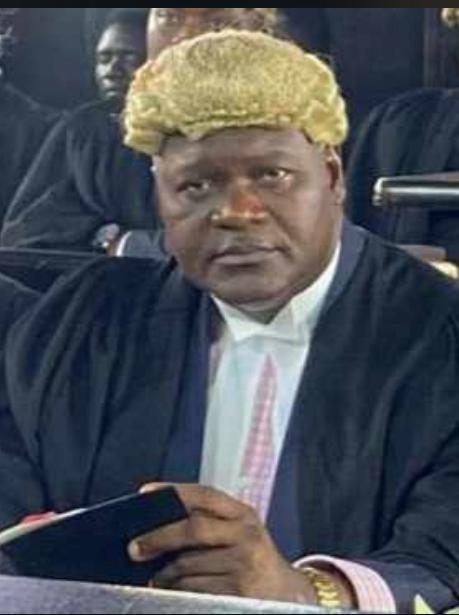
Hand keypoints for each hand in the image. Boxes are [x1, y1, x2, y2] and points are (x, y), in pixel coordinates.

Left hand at [128, 483, 315, 602]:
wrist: (288, 595)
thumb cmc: (252, 559)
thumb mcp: (239, 532)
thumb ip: (208, 521)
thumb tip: (157, 520)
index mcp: (243, 514)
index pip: (204, 494)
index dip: (172, 491)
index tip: (144, 495)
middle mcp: (246, 534)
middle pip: (193, 528)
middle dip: (158, 537)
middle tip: (134, 548)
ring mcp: (244, 564)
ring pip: (188, 565)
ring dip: (164, 573)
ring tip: (156, 576)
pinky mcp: (239, 592)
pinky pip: (195, 590)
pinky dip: (178, 590)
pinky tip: (174, 589)